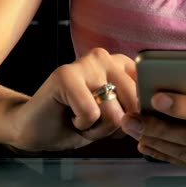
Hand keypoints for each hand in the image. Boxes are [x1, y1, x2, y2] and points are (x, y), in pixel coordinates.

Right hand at [10, 48, 137, 150]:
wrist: (36, 128)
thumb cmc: (77, 122)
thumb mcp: (115, 118)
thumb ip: (135, 112)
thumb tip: (149, 116)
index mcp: (121, 65)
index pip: (149, 91)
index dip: (137, 116)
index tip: (117, 119)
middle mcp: (106, 58)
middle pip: (134, 105)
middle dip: (115, 126)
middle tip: (94, 121)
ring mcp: (85, 63)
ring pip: (114, 112)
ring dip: (97, 128)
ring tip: (81, 119)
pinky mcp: (65, 74)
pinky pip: (90, 113)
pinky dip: (81, 126)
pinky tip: (69, 117)